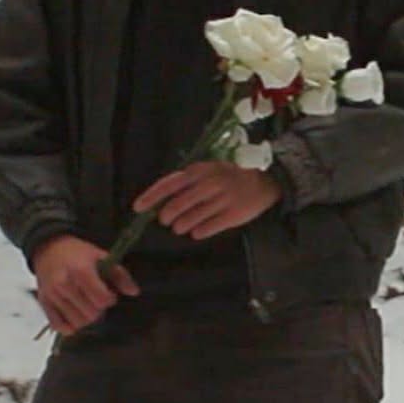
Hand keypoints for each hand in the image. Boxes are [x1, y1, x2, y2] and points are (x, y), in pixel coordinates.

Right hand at [31, 235, 138, 335]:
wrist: (49, 248)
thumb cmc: (78, 253)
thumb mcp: (101, 257)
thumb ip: (120, 275)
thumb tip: (134, 292)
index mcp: (81, 271)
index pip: (102, 300)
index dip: (110, 298)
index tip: (108, 293)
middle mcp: (64, 284)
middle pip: (91, 314)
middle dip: (99, 309)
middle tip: (96, 299)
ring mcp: (52, 295)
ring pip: (77, 322)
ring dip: (86, 318)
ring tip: (86, 305)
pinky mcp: (44, 303)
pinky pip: (59, 326)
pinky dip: (69, 325)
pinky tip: (74, 314)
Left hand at [133, 161, 281, 241]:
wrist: (265, 182)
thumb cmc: (229, 177)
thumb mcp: (208, 171)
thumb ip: (186, 183)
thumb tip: (160, 202)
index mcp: (200, 170)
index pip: (169, 183)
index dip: (152, 196)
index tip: (138, 208)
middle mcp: (210, 183)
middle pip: (178, 204)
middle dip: (167, 216)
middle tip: (167, 221)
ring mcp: (222, 199)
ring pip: (190, 219)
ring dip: (181, 226)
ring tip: (181, 227)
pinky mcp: (233, 215)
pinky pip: (206, 229)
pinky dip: (198, 232)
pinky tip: (197, 231)